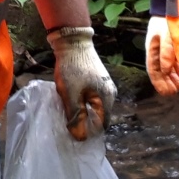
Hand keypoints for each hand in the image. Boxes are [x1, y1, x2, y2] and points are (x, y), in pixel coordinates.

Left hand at [47, 26, 115, 140]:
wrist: (72, 42)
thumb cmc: (72, 69)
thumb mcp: (71, 95)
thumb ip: (76, 116)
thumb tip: (79, 136)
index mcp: (107, 98)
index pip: (102, 125)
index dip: (88, 131)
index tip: (73, 132)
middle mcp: (110, 93)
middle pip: (98, 116)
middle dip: (84, 121)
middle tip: (67, 121)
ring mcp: (105, 86)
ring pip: (94, 107)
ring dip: (82, 111)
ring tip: (67, 110)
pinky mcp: (97, 81)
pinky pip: (91, 98)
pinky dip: (82, 102)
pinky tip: (70, 100)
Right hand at [144, 15, 178, 95]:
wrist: (170, 6)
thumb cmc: (166, 20)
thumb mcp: (166, 35)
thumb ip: (166, 52)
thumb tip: (165, 70)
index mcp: (152, 50)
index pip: (154, 71)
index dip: (159, 83)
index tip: (166, 92)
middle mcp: (157, 52)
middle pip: (160, 72)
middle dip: (166, 83)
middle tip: (175, 92)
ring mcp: (164, 50)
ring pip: (167, 68)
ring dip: (172, 78)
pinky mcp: (171, 47)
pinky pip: (173, 62)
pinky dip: (177, 70)